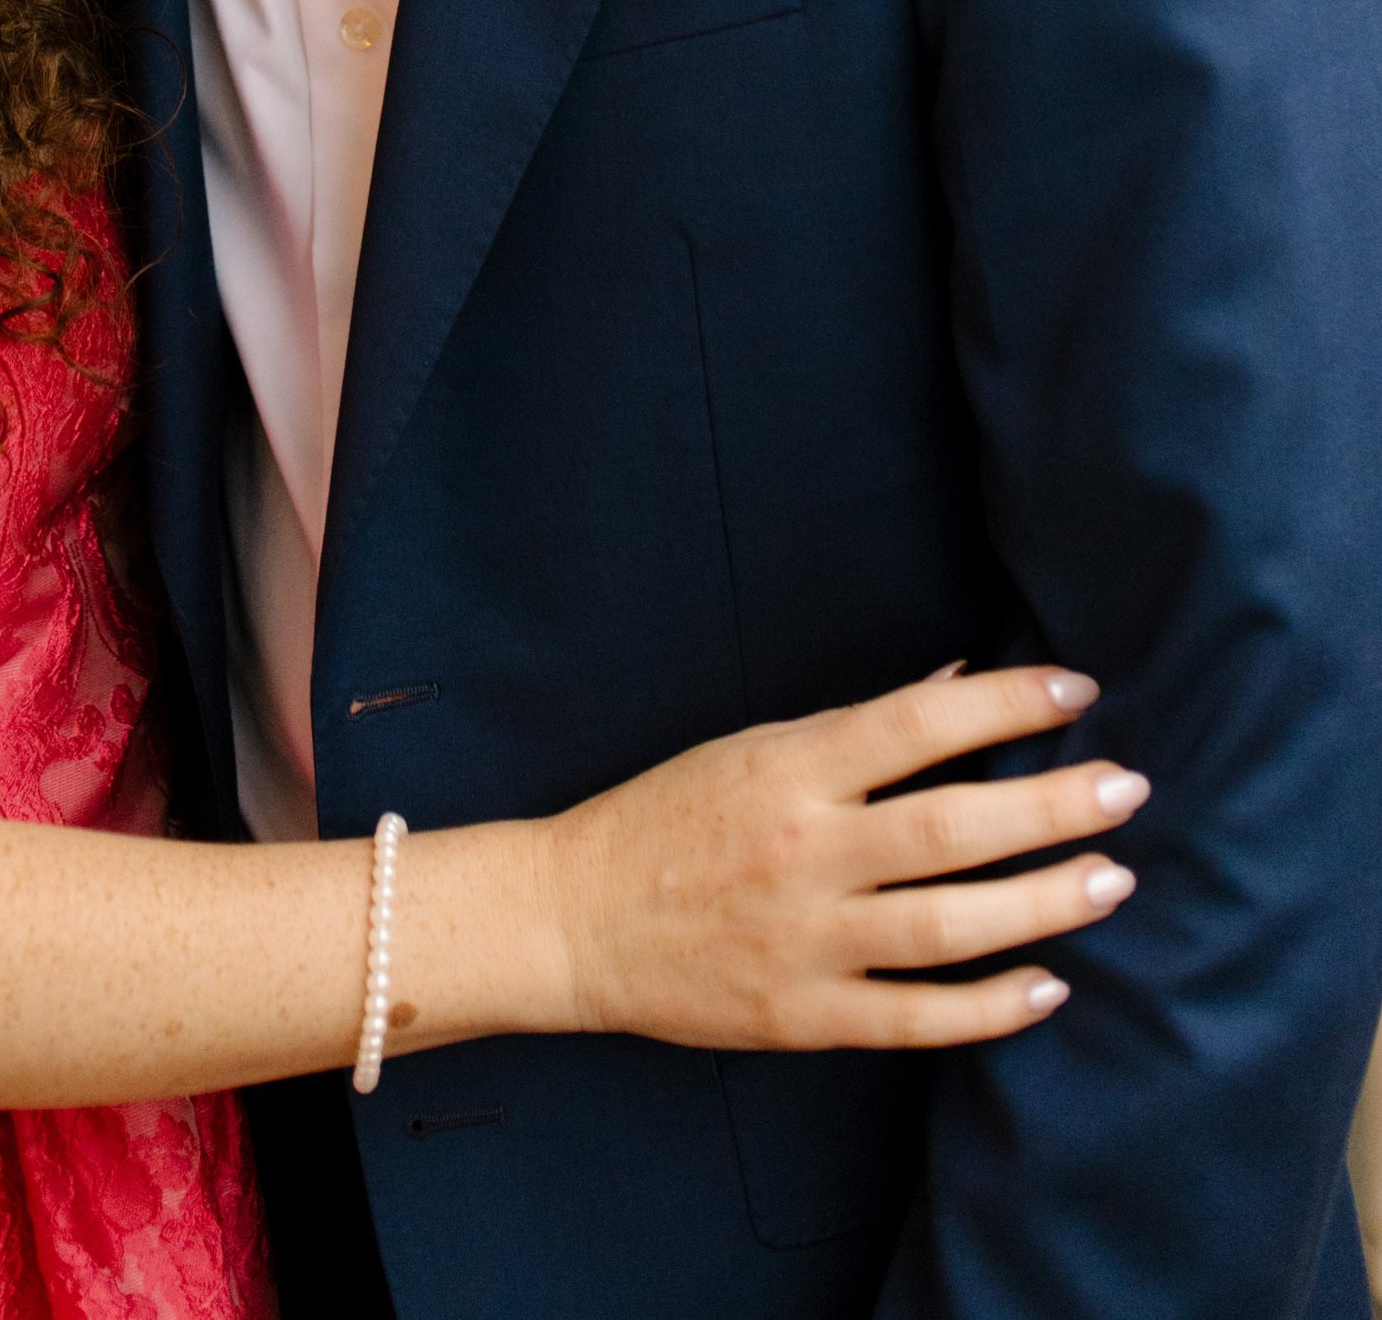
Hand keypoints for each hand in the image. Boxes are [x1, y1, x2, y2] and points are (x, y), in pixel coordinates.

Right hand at [544, 663, 1146, 1049]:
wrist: (575, 918)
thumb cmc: (666, 817)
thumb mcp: (750, 745)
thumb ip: (854, 727)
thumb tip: (959, 687)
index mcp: (789, 768)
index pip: (918, 724)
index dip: (1007, 704)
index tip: (1077, 687)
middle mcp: (804, 851)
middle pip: (951, 827)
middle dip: (1052, 805)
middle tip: (1129, 788)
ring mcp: (806, 940)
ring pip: (947, 926)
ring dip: (1041, 903)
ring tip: (1112, 880)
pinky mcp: (804, 1016)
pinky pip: (915, 1017)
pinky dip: (988, 1008)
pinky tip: (1048, 988)